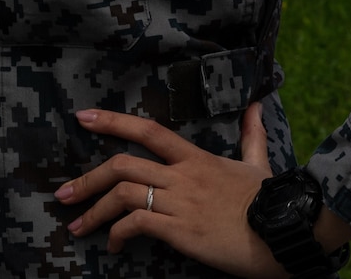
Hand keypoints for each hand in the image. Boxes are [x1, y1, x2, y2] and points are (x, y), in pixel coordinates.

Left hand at [54, 104, 285, 276]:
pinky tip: (113, 245)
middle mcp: (183, 176)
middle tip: (63, 195)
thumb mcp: (259, 163)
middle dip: (86, 180)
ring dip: (94, 211)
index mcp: (196, 157)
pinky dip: (118, 233)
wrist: (287, 233)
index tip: (82, 118)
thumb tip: (256, 105)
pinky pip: (137, 224)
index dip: (112, 120)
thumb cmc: (271, 201)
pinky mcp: (182, 231)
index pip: (147, 130)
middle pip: (121, 165)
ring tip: (78, 226)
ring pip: (123, 194)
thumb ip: (251, 135)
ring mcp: (180, 203)